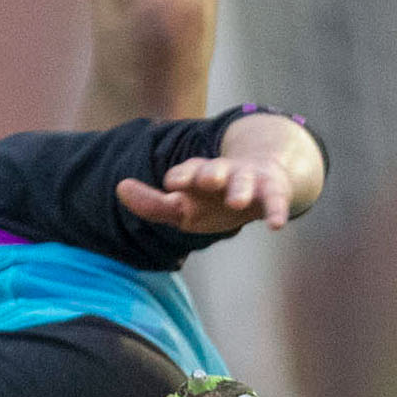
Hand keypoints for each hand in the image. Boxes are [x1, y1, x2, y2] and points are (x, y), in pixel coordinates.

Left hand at [118, 155, 299, 234]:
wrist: (259, 182)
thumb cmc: (211, 201)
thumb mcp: (181, 206)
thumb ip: (151, 203)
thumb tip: (120, 187)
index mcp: (196, 174)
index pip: (185, 173)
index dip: (181, 177)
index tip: (174, 183)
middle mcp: (222, 174)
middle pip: (215, 171)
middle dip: (210, 174)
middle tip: (207, 181)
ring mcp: (248, 181)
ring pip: (244, 182)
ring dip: (240, 190)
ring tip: (235, 202)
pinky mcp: (273, 191)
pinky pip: (276, 201)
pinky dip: (277, 212)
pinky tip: (276, 226)